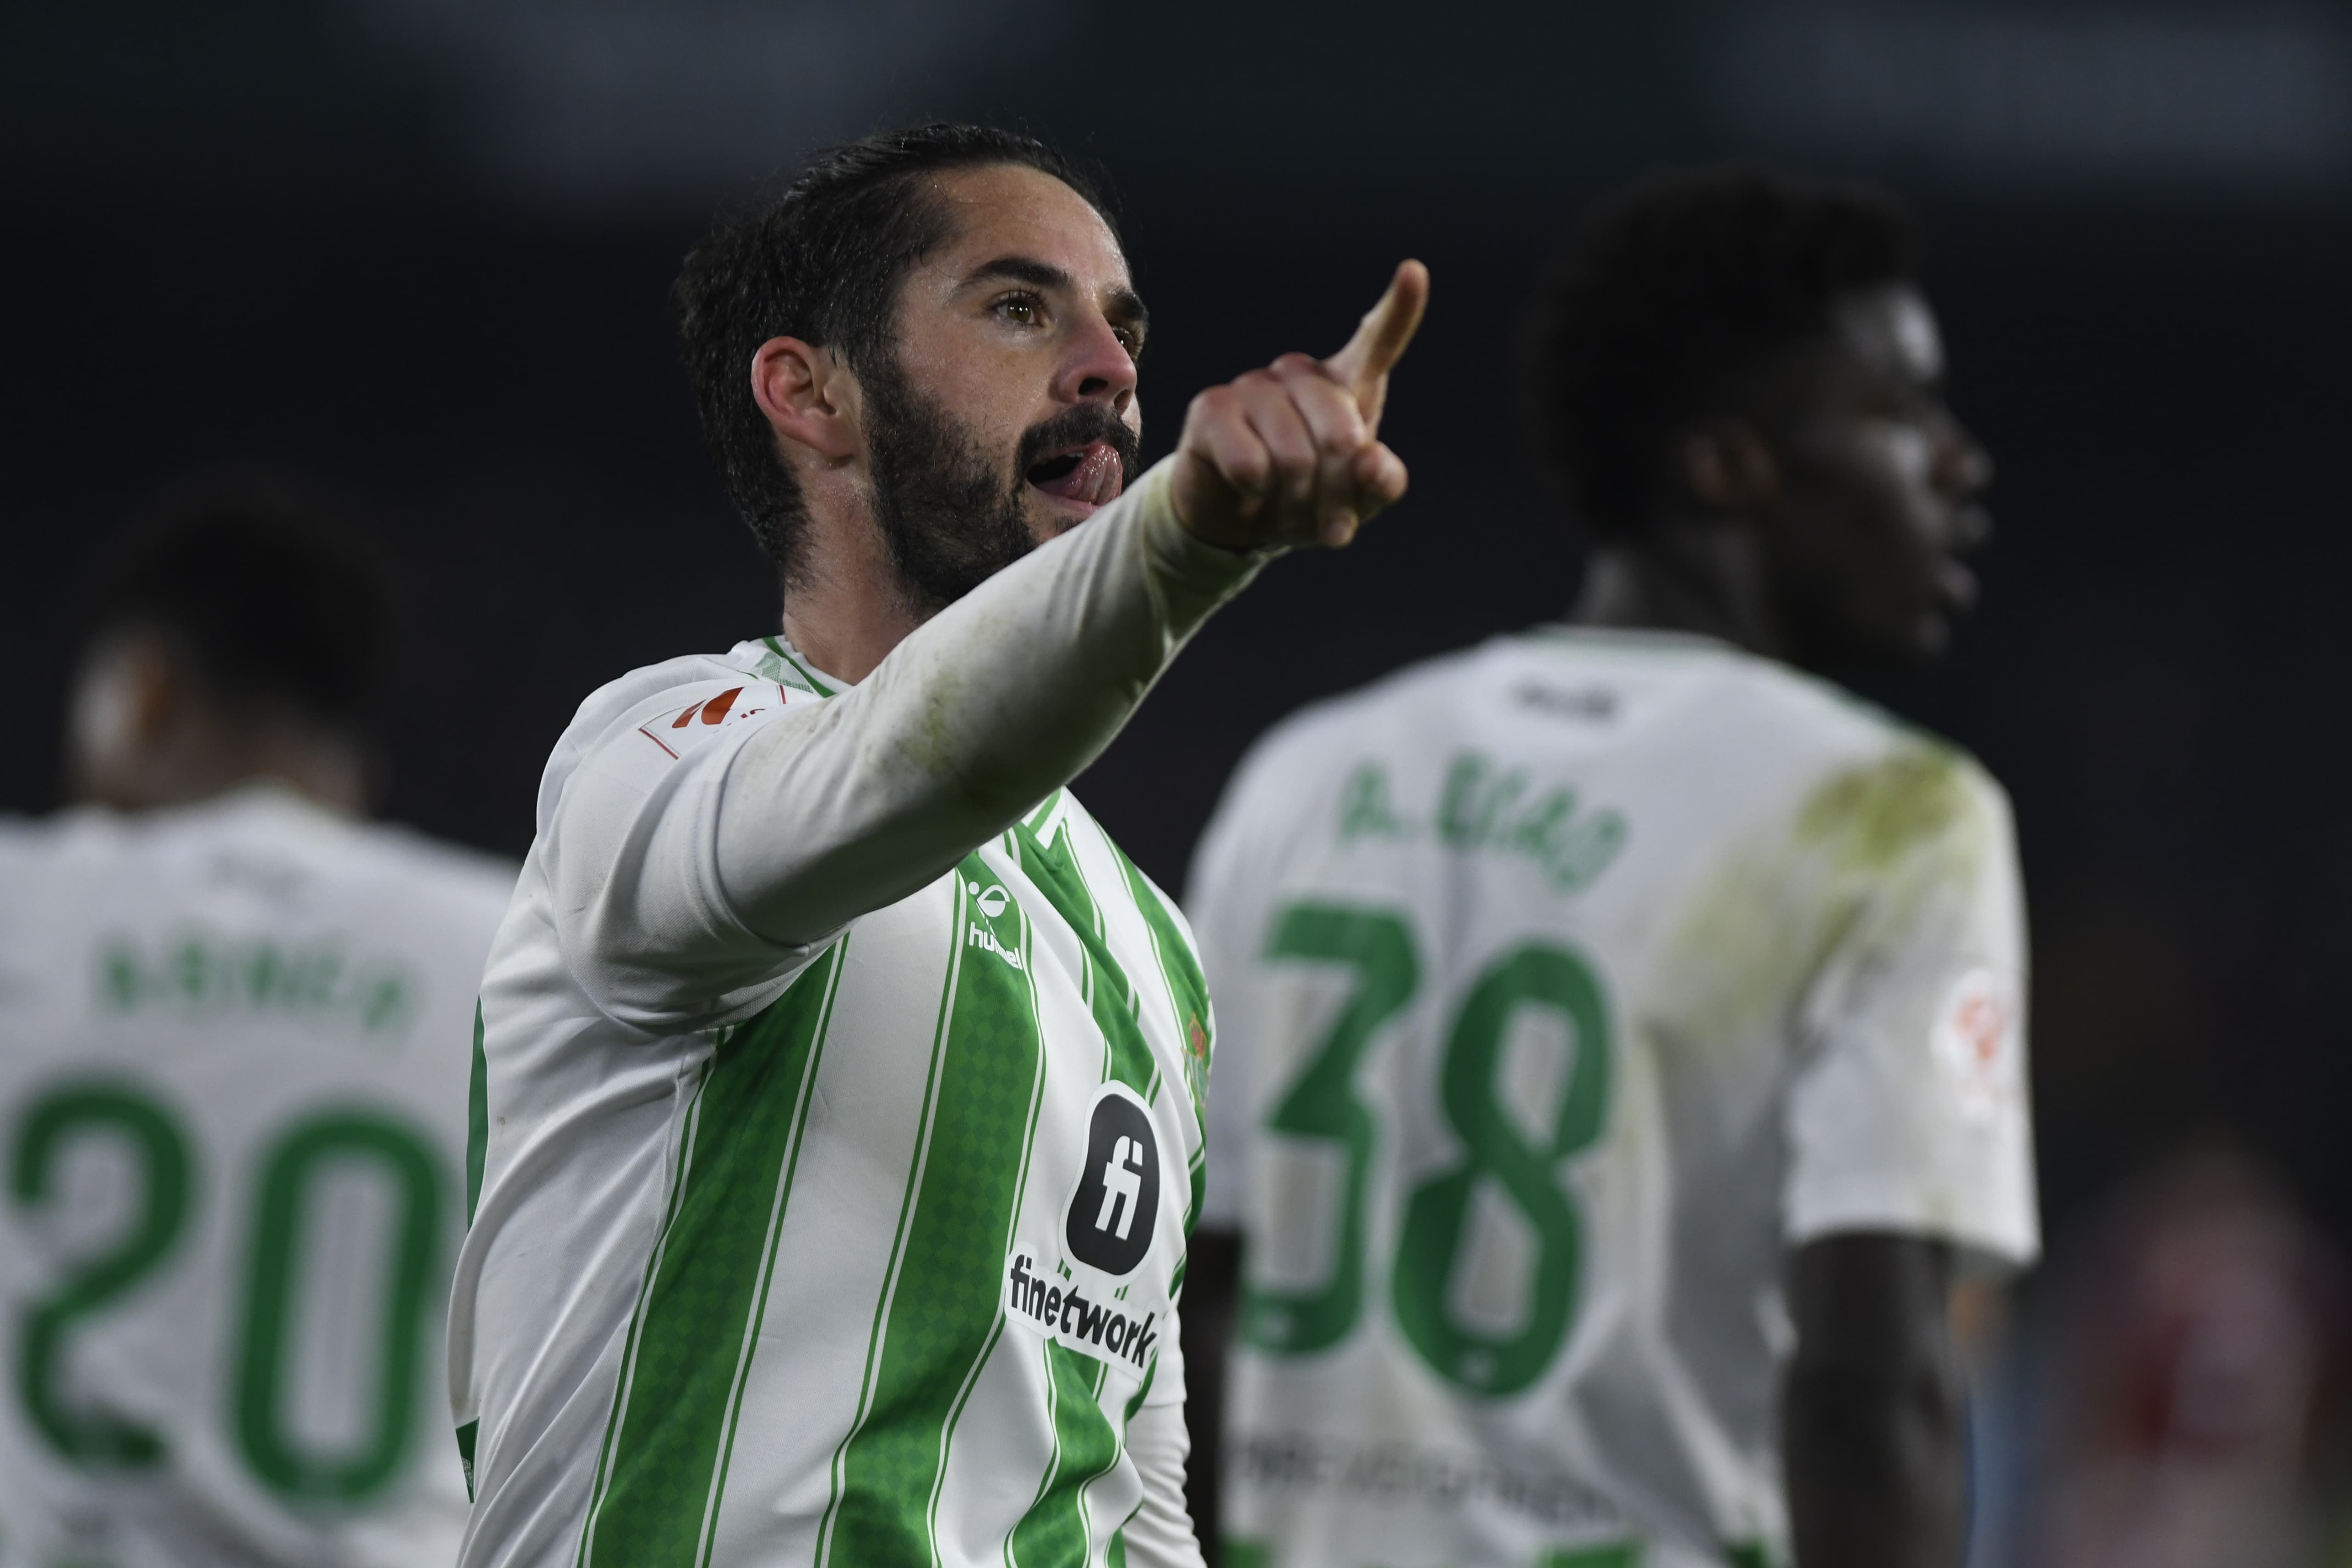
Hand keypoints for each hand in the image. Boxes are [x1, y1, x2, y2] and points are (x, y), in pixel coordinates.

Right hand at [1171, 260, 1427, 551]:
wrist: (1237, 521)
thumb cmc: (1308, 501)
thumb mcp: (1357, 503)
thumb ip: (1381, 483)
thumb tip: (1370, 461)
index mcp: (1346, 385)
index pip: (1378, 341)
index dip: (1400, 309)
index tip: (1415, 272)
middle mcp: (1300, 374)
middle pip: (1339, 436)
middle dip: (1336, 493)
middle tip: (1330, 523)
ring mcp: (1254, 385)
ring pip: (1293, 456)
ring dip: (1296, 503)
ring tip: (1288, 510)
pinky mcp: (1211, 407)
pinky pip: (1249, 462)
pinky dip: (1255, 492)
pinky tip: (1249, 490)